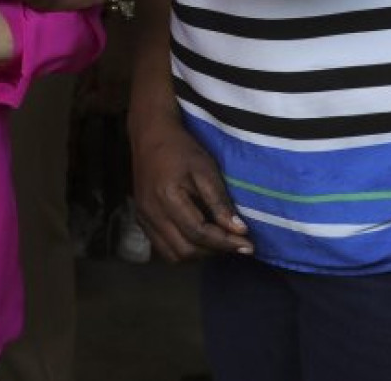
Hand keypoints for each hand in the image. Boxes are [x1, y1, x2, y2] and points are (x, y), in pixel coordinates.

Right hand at [130, 112, 251, 261]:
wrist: (151, 135)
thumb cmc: (181, 148)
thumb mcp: (205, 168)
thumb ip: (220, 201)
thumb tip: (240, 231)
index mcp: (167, 197)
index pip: (199, 233)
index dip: (225, 243)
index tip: (248, 246)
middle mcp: (151, 213)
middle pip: (186, 250)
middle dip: (214, 251)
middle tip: (236, 243)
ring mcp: (143, 219)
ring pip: (174, 255)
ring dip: (199, 254)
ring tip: (218, 242)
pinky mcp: (142, 221)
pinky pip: (164, 249)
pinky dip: (184, 249)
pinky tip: (199, 239)